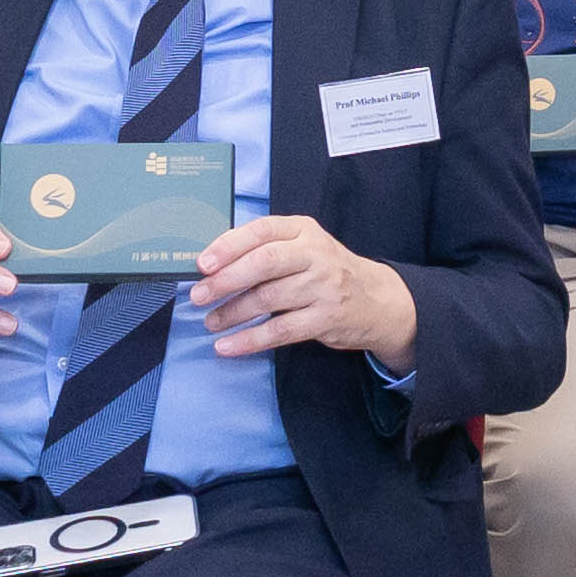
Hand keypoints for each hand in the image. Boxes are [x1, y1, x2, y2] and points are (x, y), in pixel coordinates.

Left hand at [195, 212, 412, 364]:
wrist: (377, 299)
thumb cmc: (326, 271)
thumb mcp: (303, 247)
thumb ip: (266, 249)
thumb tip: (212, 265)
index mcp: (303, 230)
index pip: (262, 231)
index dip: (228, 246)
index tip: (202, 264)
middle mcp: (315, 254)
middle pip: (265, 263)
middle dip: (226, 280)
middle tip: (198, 296)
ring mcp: (323, 287)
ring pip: (269, 299)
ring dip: (233, 313)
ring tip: (211, 322)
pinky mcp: (326, 318)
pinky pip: (281, 331)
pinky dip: (250, 340)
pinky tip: (228, 346)